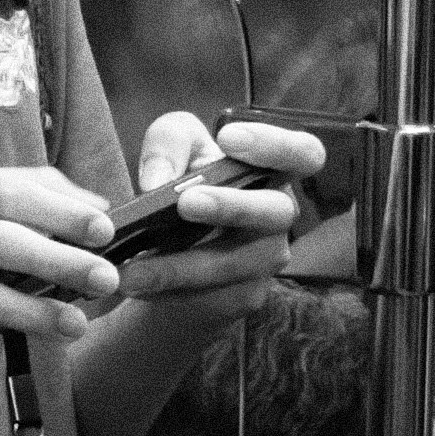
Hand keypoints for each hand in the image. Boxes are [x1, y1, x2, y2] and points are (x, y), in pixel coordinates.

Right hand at [0, 159, 123, 355]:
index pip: (11, 194)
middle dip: (57, 263)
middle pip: (1, 246)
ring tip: (74, 325)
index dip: (60, 212)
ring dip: (29, 314)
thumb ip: (22, 186)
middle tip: (105, 279)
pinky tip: (3, 348)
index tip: (104, 228)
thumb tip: (95, 205)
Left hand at [98, 111, 328, 304]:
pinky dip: (168, 290)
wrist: (175, 254)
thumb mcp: (175, 150)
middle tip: (184, 203)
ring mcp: (265, 261)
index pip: (303, 153)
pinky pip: (210, 297)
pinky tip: (136, 284)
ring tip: (131, 268)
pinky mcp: (243, 298)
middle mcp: (278, 217)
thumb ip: (169, 143)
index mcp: (272, 171)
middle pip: (275, 211)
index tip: (228, 137)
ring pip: (231, 264)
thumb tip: (158, 179)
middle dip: (231, 206)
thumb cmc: (186, 187)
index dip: (275, 144)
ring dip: (179, 266)